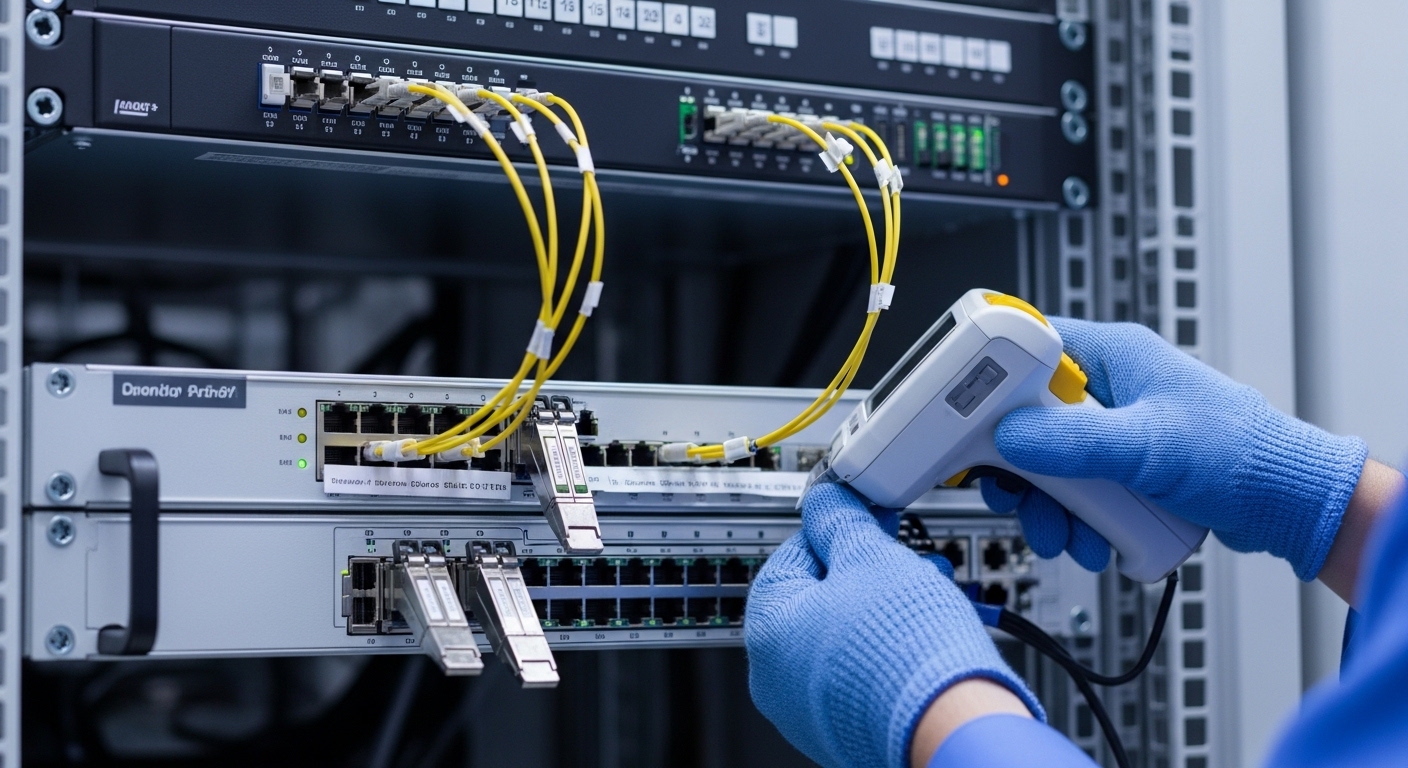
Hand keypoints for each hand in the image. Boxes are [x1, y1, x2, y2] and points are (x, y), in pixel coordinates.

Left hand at [745, 482, 1041, 767]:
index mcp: (766, 630)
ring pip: (843, 635)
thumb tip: (826, 502)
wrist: (952, 728)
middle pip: (819, 598)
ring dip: (882, 604)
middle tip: (901, 553)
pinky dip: (888, 646)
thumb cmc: (906, 651)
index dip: (835, 528)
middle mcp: (776, 678)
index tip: (863, 518)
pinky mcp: (848, 729)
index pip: (791, 555)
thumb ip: (840, 522)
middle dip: (866, 569)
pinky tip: (922, 628)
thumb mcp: (870, 557)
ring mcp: (810, 709)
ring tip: (925, 587)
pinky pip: (861, 672)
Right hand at [985, 317, 1367, 580]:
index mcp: (1112, 356)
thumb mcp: (1146, 446)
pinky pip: (1072, 490)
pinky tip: (1091, 540)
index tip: (963, 416)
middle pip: (1024, 417)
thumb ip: (1072, 440)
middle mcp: (1107, 388)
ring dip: (1047, 506)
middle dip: (1020, 468)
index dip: (988, 380)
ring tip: (1065, 534)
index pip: (1026, 348)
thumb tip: (1009, 436)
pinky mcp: (1118, 468)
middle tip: (1016, 493)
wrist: (1287, 505)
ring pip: (1045, 463)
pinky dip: (1072, 520)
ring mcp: (1111, 430)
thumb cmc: (1240, 454)